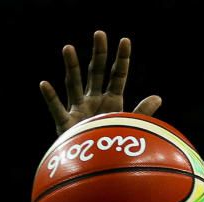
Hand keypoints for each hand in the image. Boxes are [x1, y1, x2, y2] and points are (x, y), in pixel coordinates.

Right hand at [39, 30, 161, 136]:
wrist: (97, 165)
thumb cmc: (113, 145)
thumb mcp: (130, 125)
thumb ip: (143, 112)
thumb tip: (158, 97)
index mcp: (111, 100)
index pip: (117, 75)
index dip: (122, 59)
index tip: (125, 41)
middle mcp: (93, 101)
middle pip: (95, 73)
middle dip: (98, 54)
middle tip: (100, 34)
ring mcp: (78, 110)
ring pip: (74, 84)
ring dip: (71, 67)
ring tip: (68, 48)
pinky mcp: (66, 124)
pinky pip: (57, 109)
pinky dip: (50, 98)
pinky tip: (44, 84)